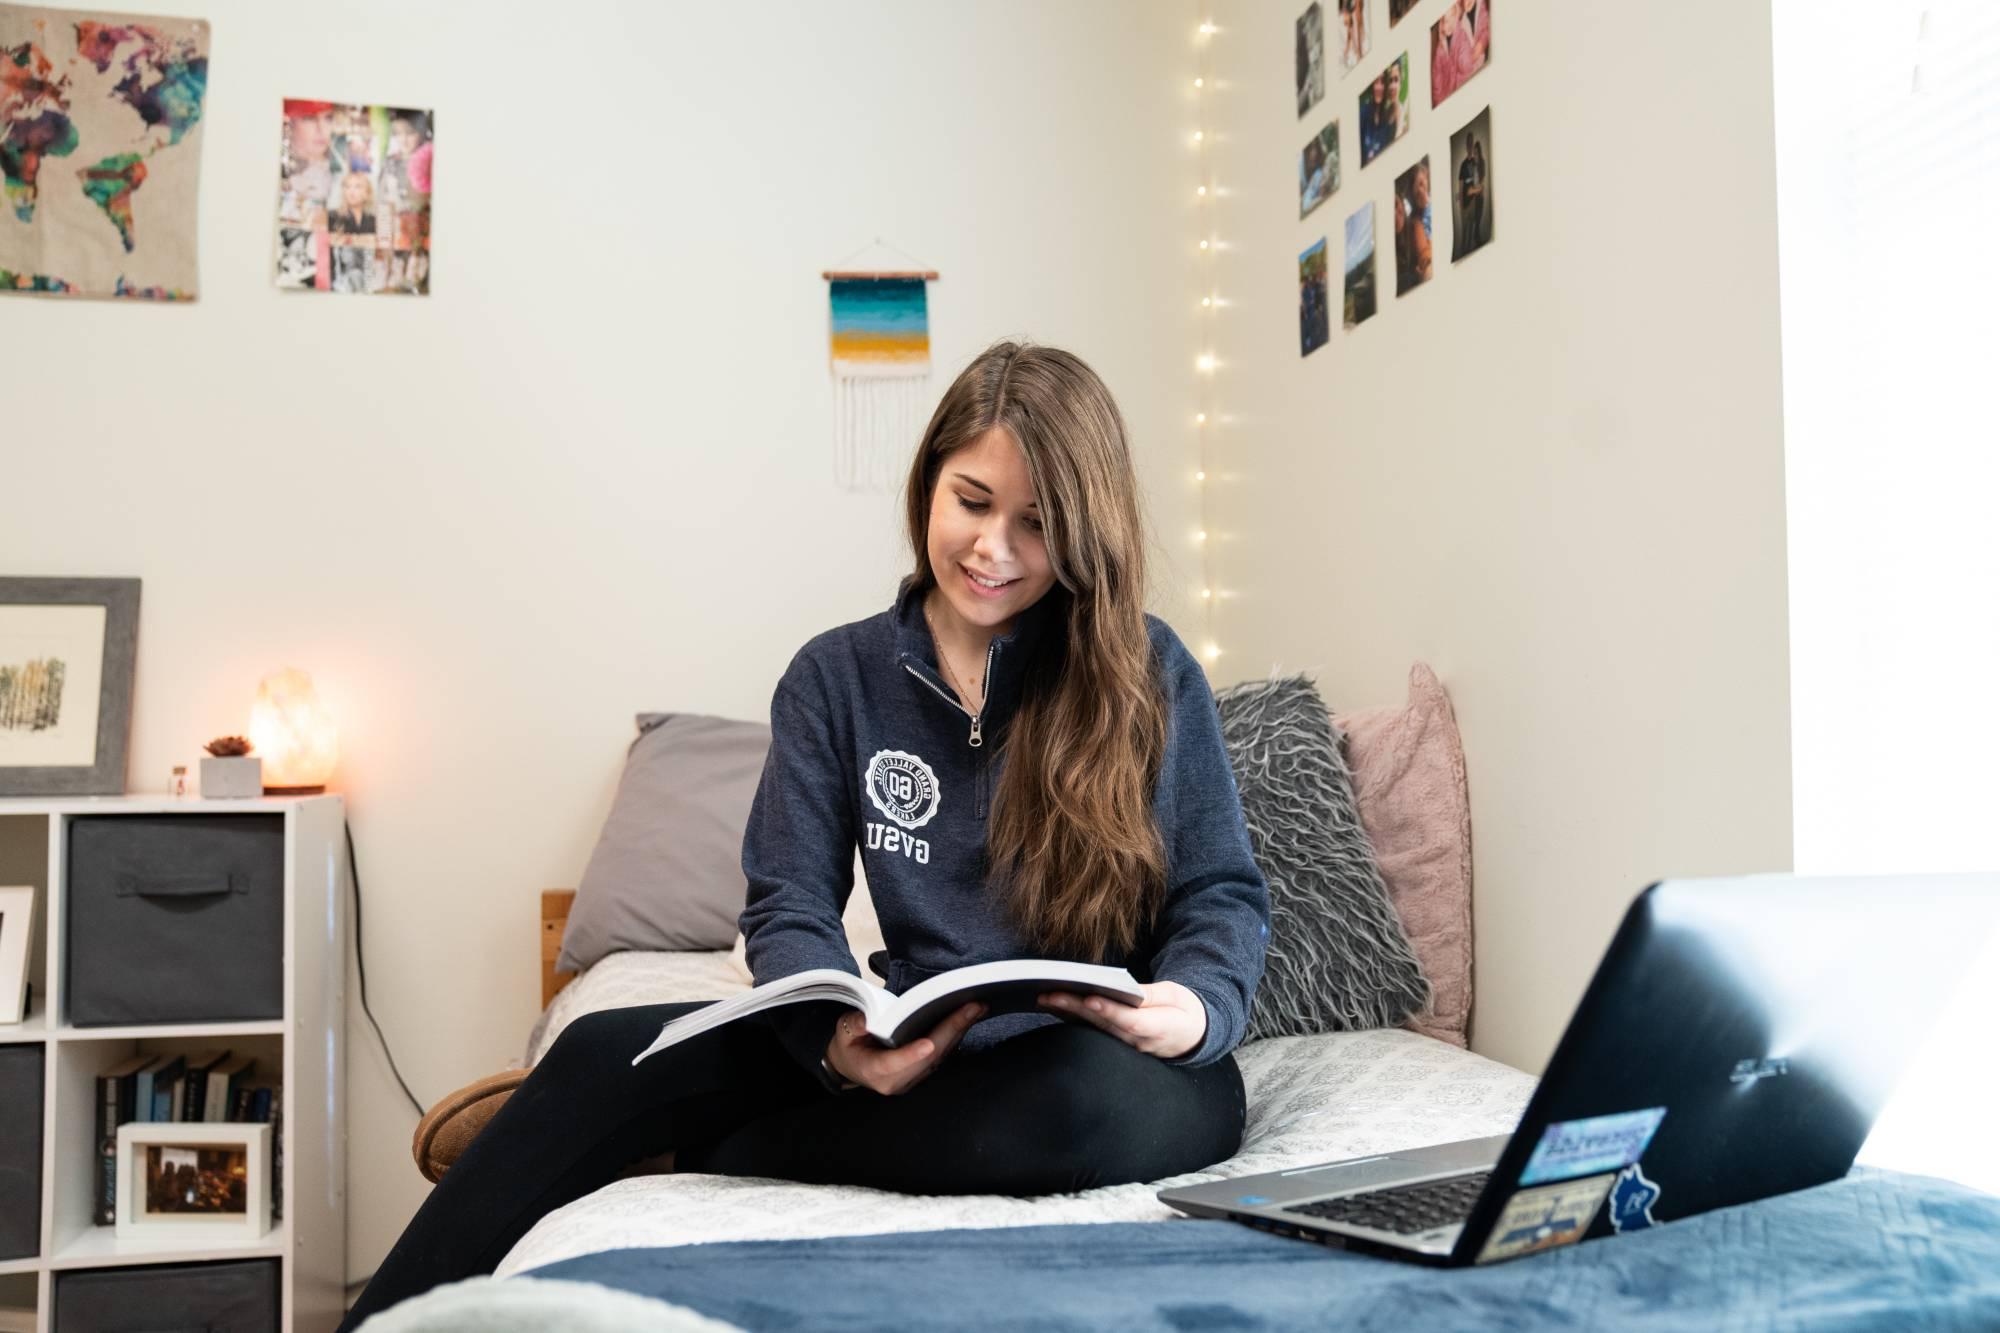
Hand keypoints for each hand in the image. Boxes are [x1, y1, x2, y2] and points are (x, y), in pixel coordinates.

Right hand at [823, 1002, 984, 1095]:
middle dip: (952, 1030)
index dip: (911, 1054)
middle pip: (928, 1057)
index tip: (928, 1044)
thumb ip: (853, 1026)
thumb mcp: (842, 1033)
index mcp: (875, 1071)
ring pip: (941, 1056)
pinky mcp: (924, 1071)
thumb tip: (865, 1020)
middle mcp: (898, 1080)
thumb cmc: (849, 1046)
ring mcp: (914, 1078)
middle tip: (972, 1007)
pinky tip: (970, 1017)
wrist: (852, 1066)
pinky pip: (943, 1054)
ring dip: (960, 1031)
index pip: (894, 1064)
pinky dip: (957, 1034)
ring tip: (977, 1008)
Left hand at [1039, 980, 1206, 1059]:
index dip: (1109, 1011)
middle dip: (1076, 1008)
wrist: (1192, 1036)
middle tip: (1050, 994)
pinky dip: (1075, 1020)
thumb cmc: (1184, 1011)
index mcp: (1159, 1028)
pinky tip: (1056, 1008)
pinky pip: (1095, 1032)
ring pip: (1095, 1030)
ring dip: (1069, 1015)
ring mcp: (1127, 1047)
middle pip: (1104, 1025)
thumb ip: (1154, 995)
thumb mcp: (1177, 996)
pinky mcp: (1118, 1045)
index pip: (1130, 1021)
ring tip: (1044, 998)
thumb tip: (1128, 990)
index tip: (1089, 998)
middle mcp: (1139, 1042)